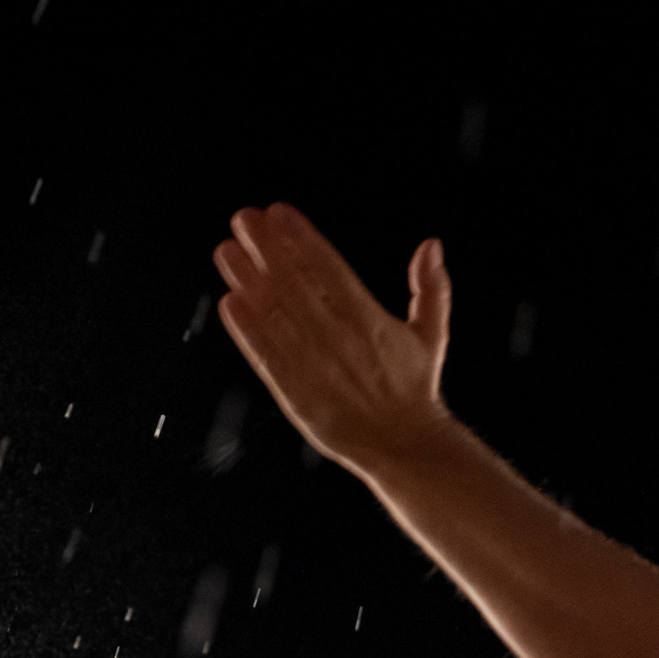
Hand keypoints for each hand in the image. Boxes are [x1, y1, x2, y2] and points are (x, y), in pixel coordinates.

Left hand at [213, 203, 457, 472]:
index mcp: (368, 319)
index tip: (278, 213)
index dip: (301, 239)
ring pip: (275, 315)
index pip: (328, 268)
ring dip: (248, 281)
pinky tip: (229, 304)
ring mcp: (314, 366)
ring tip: (227, 251)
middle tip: (243, 219)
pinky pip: (266, 357)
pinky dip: (246, 332)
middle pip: (295, 285)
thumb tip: (431, 245)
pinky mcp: (295, 394)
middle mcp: (338, 339)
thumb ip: (430, 288)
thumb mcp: (430, 334)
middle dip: (266, 249)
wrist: (403, 444)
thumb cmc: (413, 388)